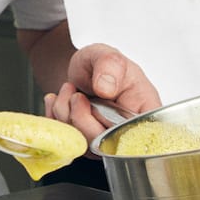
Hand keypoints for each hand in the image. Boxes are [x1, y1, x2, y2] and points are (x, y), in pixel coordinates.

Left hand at [44, 43, 160, 149]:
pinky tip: (59, 101)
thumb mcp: (107, 55)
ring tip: (69, 90)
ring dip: (66, 115)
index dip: (120, 131)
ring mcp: (105, 141)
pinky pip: (65, 142)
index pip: (142, 138)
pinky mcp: (85, 143)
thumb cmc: (101, 64)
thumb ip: (110, 65)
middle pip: (107, 145)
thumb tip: (106, 87)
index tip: (99, 106)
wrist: (81, 69)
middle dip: (83, 118)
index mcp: (143, 111)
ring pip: (83, 144)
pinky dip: (55, 119)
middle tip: (77, 94)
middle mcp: (126, 132)